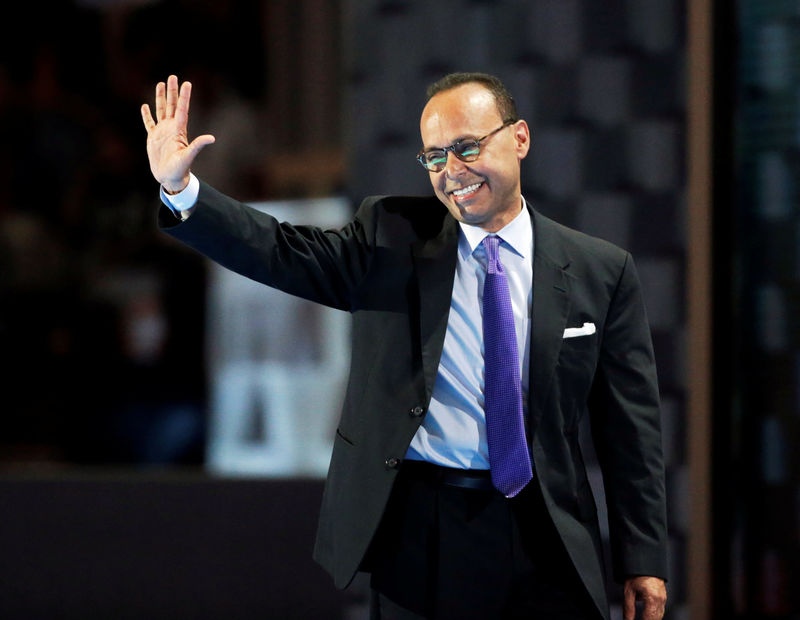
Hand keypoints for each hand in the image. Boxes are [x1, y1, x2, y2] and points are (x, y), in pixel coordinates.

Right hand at [140, 75, 214, 192]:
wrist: (170, 178)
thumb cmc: (180, 169)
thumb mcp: (188, 156)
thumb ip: (198, 145)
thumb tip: (211, 138)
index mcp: (179, 130)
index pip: (182, 109)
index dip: (184, 96)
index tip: (186, 83)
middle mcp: (171, 128)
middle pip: (172, 106)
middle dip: (172, 91)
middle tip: (172, 76)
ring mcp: (162, 132)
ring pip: (161, 110)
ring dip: (161, 98)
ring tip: (161, 84)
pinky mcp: (153, 138)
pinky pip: (149, 123)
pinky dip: (147, 115)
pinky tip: (145, 106)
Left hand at [623, 576, 665, 619]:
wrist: (644, 561)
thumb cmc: (636, 573)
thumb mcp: (628, 591)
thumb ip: (628, 608)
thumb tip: (628, 619)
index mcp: (652, 598)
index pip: (649, 619)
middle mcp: (660, 599)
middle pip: (656, 618)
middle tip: (640, 619)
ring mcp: (663, 597)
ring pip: (660, 614)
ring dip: (652, 618)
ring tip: (643, 617)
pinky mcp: (663, 595)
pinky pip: (661, 608)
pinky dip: (655, 613)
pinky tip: (648, 612)